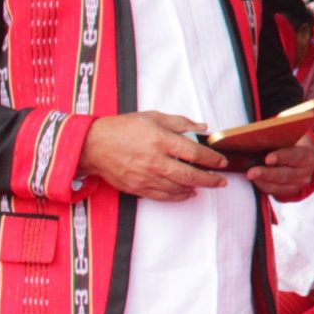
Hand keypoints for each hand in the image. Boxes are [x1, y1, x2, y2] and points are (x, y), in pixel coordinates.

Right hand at [78, 111, 227, 201]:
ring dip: (196, 188)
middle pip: (189, 175)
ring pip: (177, 188)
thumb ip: (180, 122)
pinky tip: (188, 193)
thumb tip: (202, 127)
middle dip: (210, 180)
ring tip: (207, 185)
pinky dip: (178, 196)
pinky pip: (163, 196)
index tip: (222, 162)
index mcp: (159, 140)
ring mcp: (145, 177)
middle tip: (222, 181)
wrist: (92, 146)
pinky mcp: (137, 188)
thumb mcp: (152, 117)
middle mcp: (154, 161)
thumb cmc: (122, 128)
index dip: (211, 158)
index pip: (193, 152)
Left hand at [245, 135, 313, 201]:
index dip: (282, 157)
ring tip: (249, 176)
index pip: (295, 156)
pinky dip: (263, 186)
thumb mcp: (290, 138)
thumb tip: (257, 139)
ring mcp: (300, 183)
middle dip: (267, 173)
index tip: (268, 159)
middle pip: (286, 174)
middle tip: (251, 172)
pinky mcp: (291, 191)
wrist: (301, 157)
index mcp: (308, 155)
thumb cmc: (291, 143)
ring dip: (263, 180)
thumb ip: (278, 138)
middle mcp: (306, 172)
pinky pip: (275, 191)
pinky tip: (254, 180)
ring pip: (280, 185)